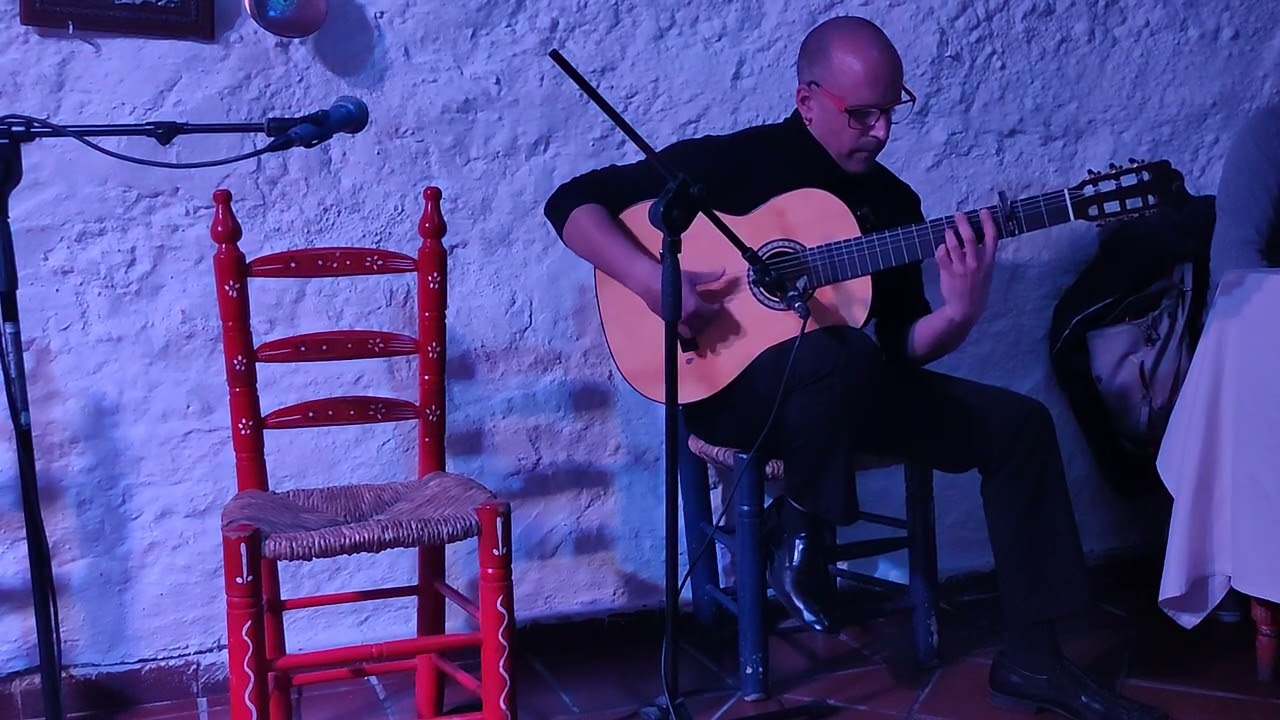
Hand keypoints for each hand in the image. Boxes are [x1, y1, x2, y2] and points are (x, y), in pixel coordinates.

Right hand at [639, 266, 731, 338]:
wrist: (648, 282)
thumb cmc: (671, 278)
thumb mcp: (692, 277)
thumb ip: (709, 276)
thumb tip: (724, 270)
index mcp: (695, 308)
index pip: (712, 313)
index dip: (717, 309)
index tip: (718, 305)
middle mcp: (687, 318)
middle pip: (703, 325)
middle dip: (708, 320)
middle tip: (710, 312)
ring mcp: (676, 322)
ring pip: (691, 332)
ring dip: (697, 328)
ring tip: (699, 320)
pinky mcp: (667, 322)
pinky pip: (680, 330)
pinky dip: (686, 328)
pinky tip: (686, 320)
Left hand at [935, 208, 998, 326]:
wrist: (965, 309)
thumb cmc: (977, 289)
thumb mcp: (987, 273)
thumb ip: (983, 256)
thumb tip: (975, 239)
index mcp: (988, 262)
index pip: (992, 238)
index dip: (988, 222)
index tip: (983, 211)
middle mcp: (975, 263)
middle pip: (970, 237)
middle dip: (963, 223)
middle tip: (958, 215)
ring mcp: (960, 268)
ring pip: (953, 244)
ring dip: (949, 234)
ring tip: (948, 231)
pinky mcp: (947, 272)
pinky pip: (941, 254)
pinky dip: (940, 248)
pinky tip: (942, 247)